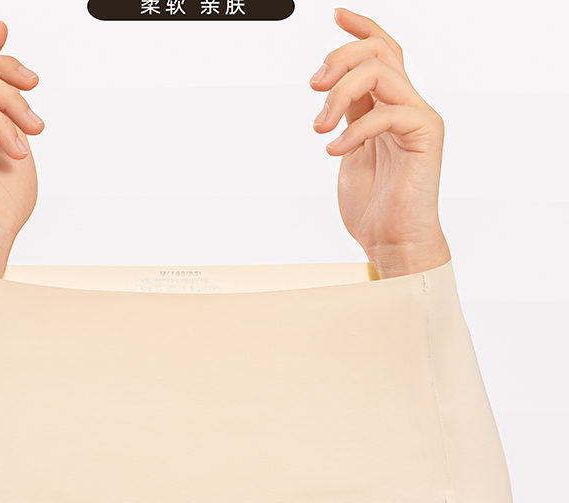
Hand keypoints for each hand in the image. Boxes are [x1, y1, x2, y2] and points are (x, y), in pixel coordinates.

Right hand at [0, 21, 43, 274]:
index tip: (3, 28)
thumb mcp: (17, 152)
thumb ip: (13, 120)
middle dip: (7, 66)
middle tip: (35, 84)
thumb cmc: (1, 207)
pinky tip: (17, 150)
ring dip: (14, 102)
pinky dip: (3, 126)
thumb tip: (19, 93)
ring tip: (34, 130)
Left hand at [310, 8, 450, 277]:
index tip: (336, 16)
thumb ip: (345, 116)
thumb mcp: (347, 151)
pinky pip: (386, 112)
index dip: (360, 29)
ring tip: (320, 126)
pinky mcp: (426, 135)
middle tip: (314, 87)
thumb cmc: (371, 206)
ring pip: (380, 71)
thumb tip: (330, 90)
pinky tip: (334, 151)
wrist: (391, 242)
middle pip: (379, 50)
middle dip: (339, 59)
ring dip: (339, 93)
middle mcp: (406, 104)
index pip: (381, 51)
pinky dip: (353, 129)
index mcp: (387, 106)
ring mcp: (418, 117)